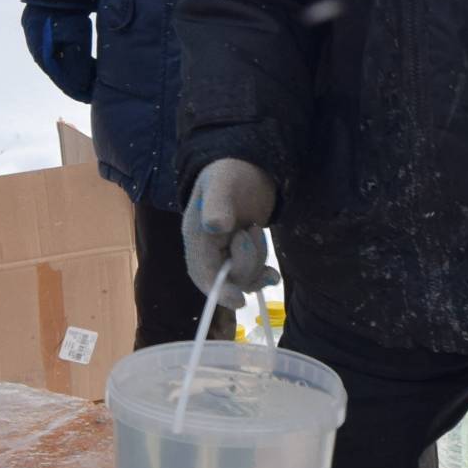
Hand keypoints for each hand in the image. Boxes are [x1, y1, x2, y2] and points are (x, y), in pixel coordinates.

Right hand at [21, 5, 96, 101]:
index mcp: (42, 54)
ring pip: (64, 62)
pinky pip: (65, 51)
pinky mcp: (53, 32)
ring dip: (80, 72)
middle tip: (96, 93)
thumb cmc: (66, 11)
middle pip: (62, 73)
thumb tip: (83, 85)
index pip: (61, 80)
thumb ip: (78, 62)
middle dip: (79, 84)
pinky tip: (93, 65)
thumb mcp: (75, 38)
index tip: (90, 100)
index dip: (76, 91)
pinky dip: (78, 59)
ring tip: (97, 82)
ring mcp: (45, 40)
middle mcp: (41, 50)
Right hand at [181, 158, 277, 307]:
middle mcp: (206, 249)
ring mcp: (224, 253)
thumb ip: (217, 204)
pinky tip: (272, 274)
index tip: (239, 300)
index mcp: (195, 234)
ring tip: (256, 228)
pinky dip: (262, 276)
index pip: (202, 271)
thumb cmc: (232, 170)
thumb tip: (214, 226)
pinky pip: (250, 277)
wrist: (249, 166)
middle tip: (252, 230)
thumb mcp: (223, 183)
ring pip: (240, 279)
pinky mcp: (240, 254)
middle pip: (224, 279)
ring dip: (256, 261)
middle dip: (245, 263)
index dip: (218, 289)